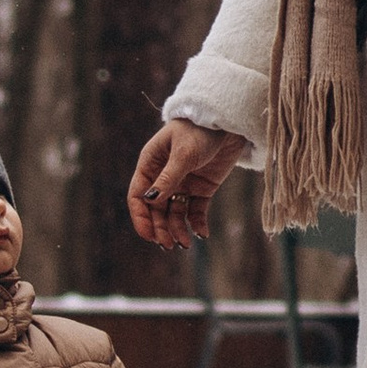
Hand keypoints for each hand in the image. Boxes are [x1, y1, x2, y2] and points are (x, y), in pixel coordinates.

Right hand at [127, 118, 246, 253]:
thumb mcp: (183, 154)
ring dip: (177, 229)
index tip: (149, 236)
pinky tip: (201, 234)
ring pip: (174, 213)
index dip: (141, 217)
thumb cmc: (199, 130)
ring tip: (185, 244)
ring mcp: (183, 184)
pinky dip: (197, 224)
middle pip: (156, 209)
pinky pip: (195, 211)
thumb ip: (168, 178)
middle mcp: (163, 176)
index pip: (138, 196)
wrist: (228, 122)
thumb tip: (149, 201)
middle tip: (169, 245)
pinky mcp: (202, 189)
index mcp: (151, 164)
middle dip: (161, 228)